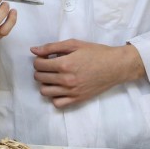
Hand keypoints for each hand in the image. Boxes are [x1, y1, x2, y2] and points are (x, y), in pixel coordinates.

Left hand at [31, 39, 145, 107]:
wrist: (116, 66)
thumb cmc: (96, 53)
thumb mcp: (74, 44)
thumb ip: (52, 47)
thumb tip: (33, 50)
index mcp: (64, 64)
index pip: (38, 64)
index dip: (38, 59)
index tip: (45, 58)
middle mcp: (66, 79)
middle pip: (39, 77)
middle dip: (40, 70)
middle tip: (49, 66)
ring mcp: (72, 91)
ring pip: (45, 92)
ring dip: (45, 83)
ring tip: (53, 77)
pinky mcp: (78, 99)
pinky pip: (57, 103)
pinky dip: (54, 97)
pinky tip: (59, 88)